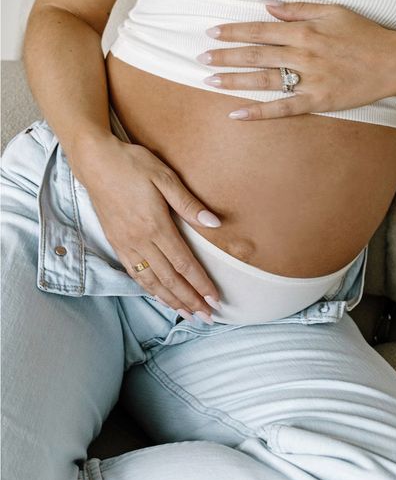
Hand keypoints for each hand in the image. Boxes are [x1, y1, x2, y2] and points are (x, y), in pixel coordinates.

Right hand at [71, 134, 221, 321]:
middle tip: (207, 317)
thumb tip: (215, 223)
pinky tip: (159, 296)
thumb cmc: (133, 164)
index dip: (200, 283)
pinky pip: (135, 273)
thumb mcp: (165, 177)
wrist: (96, 161)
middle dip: (190, 300)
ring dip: (171, 300)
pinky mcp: (116, 242)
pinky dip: (149, 289)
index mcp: (155, 225)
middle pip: (169, 279)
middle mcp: (140, 240)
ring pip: (151, 281)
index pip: (183, 263)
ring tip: (187, 314)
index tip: (215, 299)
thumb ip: (189, 203)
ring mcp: (126, 243)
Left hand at [198, 1, 395, 119]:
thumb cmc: (364, 34)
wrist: (394, 62)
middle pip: (255, 55)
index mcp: (305, 31)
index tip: (211, 32)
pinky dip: (258, 112)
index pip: (259, 30)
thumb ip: (298, 8)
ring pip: (263, 80)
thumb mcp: (333, 11)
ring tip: (209, 81)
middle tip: (200, 58)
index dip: (233, 31)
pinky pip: (282, 109)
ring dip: (234, 81)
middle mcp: (303, 55)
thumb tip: (266, 5)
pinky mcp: (317, 101)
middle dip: (225, 56)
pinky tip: (237, 114)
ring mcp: (309, 80)